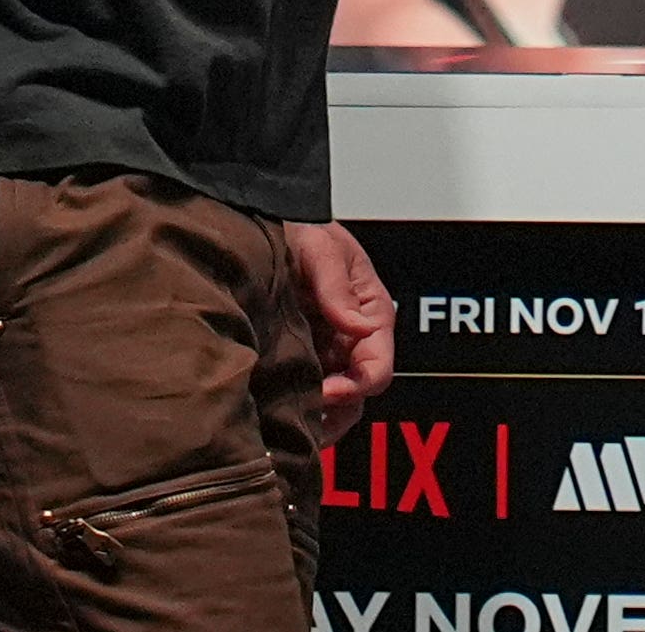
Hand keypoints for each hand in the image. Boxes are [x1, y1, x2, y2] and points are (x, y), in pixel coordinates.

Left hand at [289, 221, 394, 446]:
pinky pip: (305, 395)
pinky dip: (296, 410)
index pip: (378, 368)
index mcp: (371, 312)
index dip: (355, 387)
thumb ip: (337, 287)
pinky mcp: (299, 358)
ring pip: (334, 405)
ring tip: (289, 422)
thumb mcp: (321, 248)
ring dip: (317, 417)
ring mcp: (325, 351)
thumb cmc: (301, 228)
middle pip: (359, 396)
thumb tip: (358, 325)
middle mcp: (352, 337)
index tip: (325, 391)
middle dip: (336, 412)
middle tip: (304, 418)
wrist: (266, 222)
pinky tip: (274, 413)